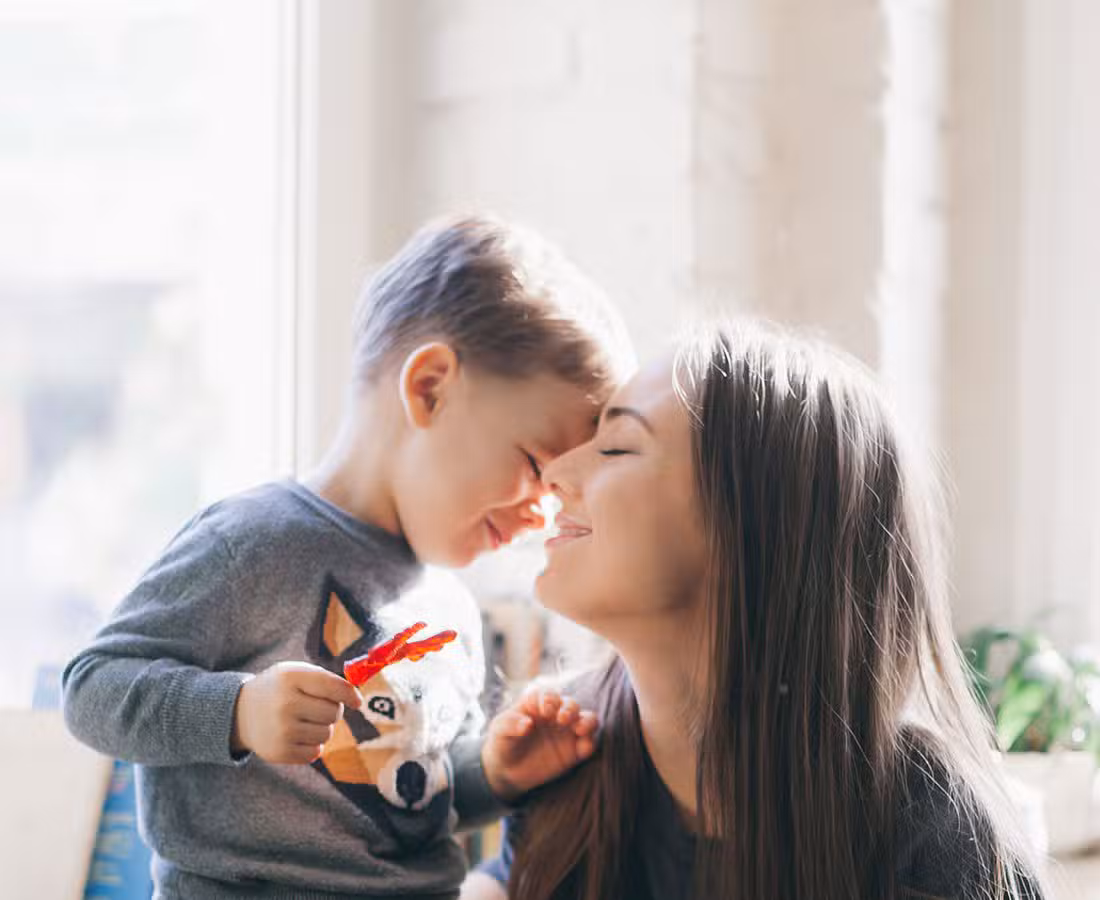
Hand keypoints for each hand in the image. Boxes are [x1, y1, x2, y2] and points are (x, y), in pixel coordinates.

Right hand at [231, 661, 361, 763]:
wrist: (241, 712)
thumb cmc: (279, 689)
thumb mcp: (296, 673)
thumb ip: (327, 680)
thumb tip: (357, 699)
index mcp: (291, 677)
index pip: (333, 687)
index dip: (350, 695)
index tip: (357, 701)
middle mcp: (285, 704)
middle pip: (334, 713)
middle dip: (332, 710)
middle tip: (315, 707)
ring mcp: (281, 730)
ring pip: (327, 734)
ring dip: (322, 728)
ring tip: (303, 720)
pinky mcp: (279, 752)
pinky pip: (315, 752)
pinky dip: (311, 745)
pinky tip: (296, 735)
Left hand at [481, 687, 598, 802]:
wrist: (507, 771)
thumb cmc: (502, 743)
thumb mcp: (499, 731)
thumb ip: (510, 724)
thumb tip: (527, 723)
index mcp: (538, 704)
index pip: (548, 695)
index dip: (549, 700)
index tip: (545, 712)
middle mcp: (556, 714)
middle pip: (571, 704)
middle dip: (570, 709)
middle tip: (562, 719)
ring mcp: (567, 732)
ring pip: (587, 719)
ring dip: (587, 721)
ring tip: (580, 729)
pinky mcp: (574, 751)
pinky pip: (588, 743)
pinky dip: (589, 744)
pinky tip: (582, 750)